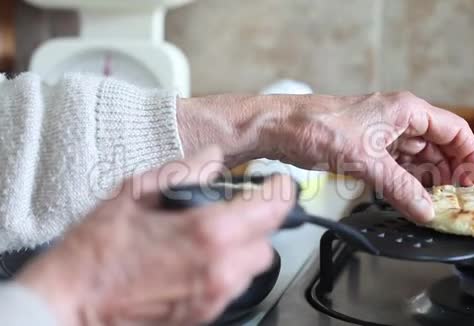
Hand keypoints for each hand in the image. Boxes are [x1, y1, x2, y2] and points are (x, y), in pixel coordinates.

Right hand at [15, 146, 295, 325]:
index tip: (277, 183)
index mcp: (209, 233)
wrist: (70, 305)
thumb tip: (212, 156)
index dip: (280, 190)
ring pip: (254, 267)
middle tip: (236, 209)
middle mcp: (221, 269)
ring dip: (243, 248)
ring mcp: (214, 297)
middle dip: (257, 222)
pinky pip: (233, 287)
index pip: (272, 208)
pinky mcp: (205, 316)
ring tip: (211, 236)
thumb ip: (183, 171)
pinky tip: (197, 259)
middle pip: (268, 242)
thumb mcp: (135, 194)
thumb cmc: (95, 253)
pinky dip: (227, 269)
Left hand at [268, 92, 473, 222]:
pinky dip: (408, 181)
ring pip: (419, 158)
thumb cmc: (316, 127)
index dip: (473, 158)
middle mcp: (398, 119)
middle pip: (440, 146)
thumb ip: (399, 188)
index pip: (455, 131)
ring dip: (430, 180)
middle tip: (460, 200)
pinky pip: (398, 166)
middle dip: (452, 172)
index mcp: (406, 110)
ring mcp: (382, 133)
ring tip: (439, 203)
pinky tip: (412, 197)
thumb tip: (425, 210)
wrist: (281, 128)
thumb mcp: (365, 161)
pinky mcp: (367, 147)